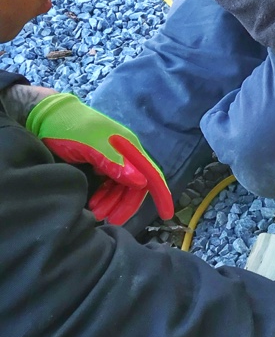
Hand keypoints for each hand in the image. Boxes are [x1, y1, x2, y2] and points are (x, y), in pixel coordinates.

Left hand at [24, 93, 173, 224]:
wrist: (46, 115)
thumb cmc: (70, 127)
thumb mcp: (90, 143)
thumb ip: (114, 161)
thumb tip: (141, 183)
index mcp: (129, 147)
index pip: (151, 173)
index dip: (161, 194)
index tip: (167, 215)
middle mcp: (125, 154)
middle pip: (135, 185)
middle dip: (126, 204)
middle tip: (111, 221)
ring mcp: (112, 159)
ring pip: (121, 187)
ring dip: (112, 203)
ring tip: (96, 214)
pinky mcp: (99, 163)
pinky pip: (109, 185)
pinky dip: (104, 197)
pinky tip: (93, 204)